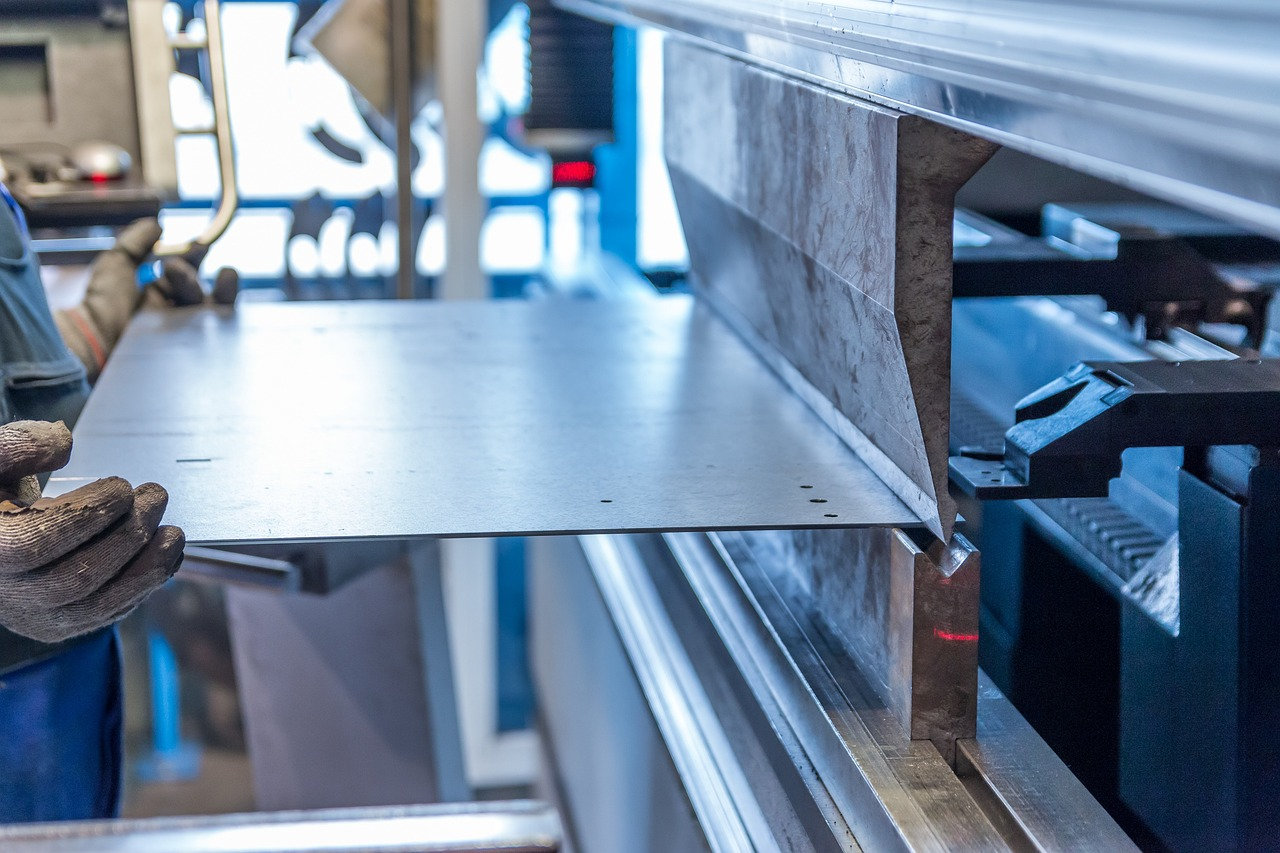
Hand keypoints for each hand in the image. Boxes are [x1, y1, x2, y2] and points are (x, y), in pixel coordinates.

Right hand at [0, 421, 183, 642]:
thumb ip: (17, 448)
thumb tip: (63, 444)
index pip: (34, 546)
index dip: (85, 517)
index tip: (121, 488)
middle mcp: (3, 593)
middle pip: (73, 579)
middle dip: (126, 536)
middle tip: (157, 497)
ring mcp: (29, 616)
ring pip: (94, 607)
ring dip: (145, 569)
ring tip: (175, 533)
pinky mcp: (55, 626)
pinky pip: (103, 616)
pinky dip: (141, 589)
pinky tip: (166, 559)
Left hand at [56, 220, 239, 382]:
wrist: (96, 334)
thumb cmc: (102, 300)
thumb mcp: (118, 260)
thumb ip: (137, 240)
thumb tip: (158, 224)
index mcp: (159, 289)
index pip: (186, 269)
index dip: (195, 255)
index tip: (201, 243)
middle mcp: (173, 308)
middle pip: (202, 287)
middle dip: (204, 270)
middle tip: (199, 256)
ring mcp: (183, 329)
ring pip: (212, 307)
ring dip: (222, 290)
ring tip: (224, 275)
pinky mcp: (190, 346)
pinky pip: (215, 330)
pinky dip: (225, 314)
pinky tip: (221, 304)